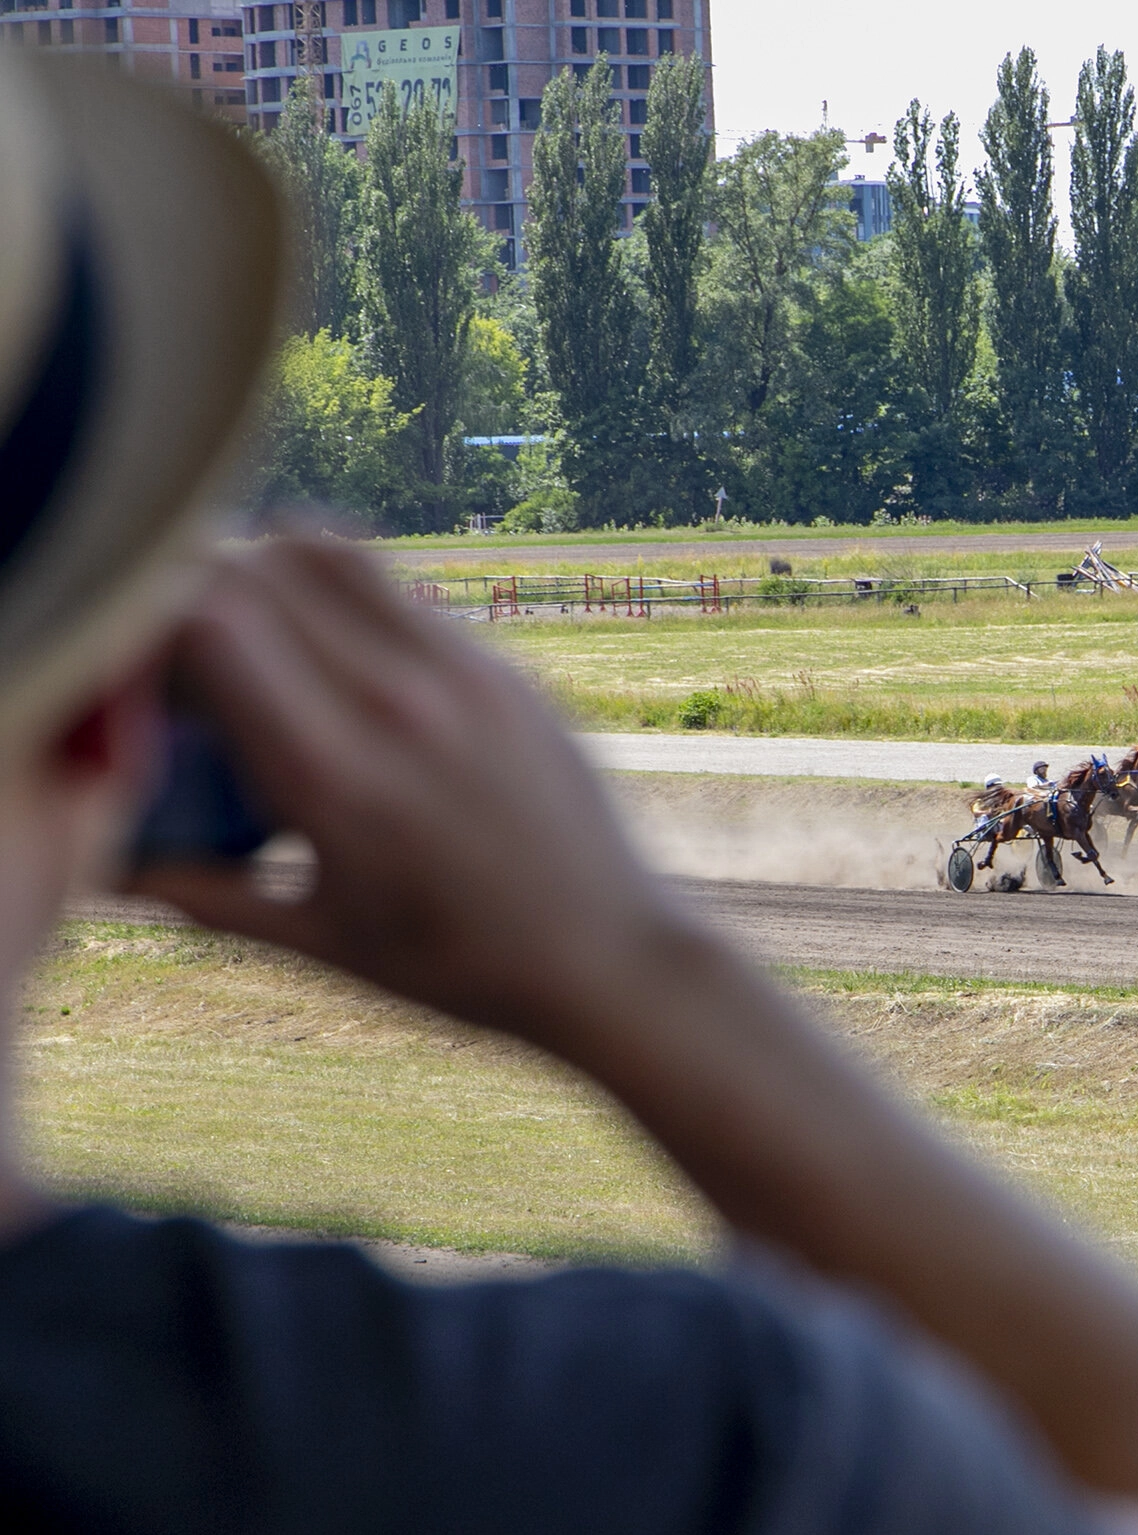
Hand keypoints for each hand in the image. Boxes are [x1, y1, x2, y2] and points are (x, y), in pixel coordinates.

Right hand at [133, 535, 696, 1048]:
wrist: (610, 960)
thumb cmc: (461, 967)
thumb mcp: (320, 940)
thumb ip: (204, 892)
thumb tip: (113, 861)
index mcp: (336, 774)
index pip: (209, 618)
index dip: (153, 624)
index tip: (148, 675)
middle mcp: (400, 704)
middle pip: (258, 568)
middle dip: (201, 594)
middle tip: (193, 657)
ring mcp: (464, 675)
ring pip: (329, 551)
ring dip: (273, 575)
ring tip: (263, 643)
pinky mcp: (508, 669)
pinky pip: (399, 592)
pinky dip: (346, 602)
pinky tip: (344, 669)